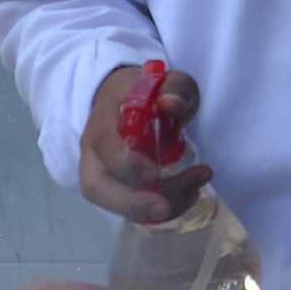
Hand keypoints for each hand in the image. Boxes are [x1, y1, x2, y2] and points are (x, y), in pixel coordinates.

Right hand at [80, 62, 209, 221]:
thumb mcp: (168, 82)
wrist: (130, 101)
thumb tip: (170, 104)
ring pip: (115, 202)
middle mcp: (95, 151)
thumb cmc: (149, 93)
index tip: (157, 171)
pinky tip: (190, 194)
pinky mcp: (119, 188)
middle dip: (130, 203)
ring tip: (194, 191)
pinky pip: (133, 207)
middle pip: (95, 186)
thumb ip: (174, 88)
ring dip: (155, 207)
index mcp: (103, 120)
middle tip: (164, 207)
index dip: (126, 162)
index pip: (103, 144)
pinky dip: (162, 207)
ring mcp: (104, 173)